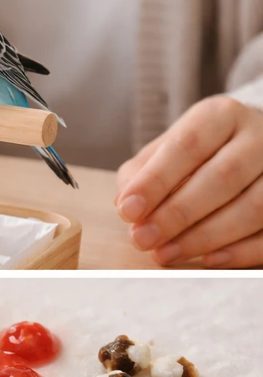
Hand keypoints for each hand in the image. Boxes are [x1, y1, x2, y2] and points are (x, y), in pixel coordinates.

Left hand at [115, 96, 262, 266]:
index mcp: (222, 116)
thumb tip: (127, 205)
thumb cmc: (200, 153)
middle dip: (177, 214)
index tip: (128, 210)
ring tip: (166, 253)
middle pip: (223, 177)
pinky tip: (208, 260)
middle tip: (143, 239)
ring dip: (205, 237)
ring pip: (254, 207)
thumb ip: (142, 174)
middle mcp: (260, 136)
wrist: (252, 148)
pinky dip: (241, 251)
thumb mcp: (167, 151)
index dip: (156, 181)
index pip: (188, 146)